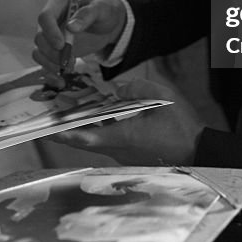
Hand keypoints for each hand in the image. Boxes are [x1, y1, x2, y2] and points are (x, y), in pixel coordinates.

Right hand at [33, 0, 125, 85]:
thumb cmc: (104, 12)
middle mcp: (50, 21)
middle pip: (40, 38)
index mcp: (58, 4)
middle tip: (70, 61)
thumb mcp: (102, 9)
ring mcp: (50, 37)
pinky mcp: (54, 51)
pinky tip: (61, 81)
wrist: (108, 26)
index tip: (61, 45)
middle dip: (53, 52)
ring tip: (70, 68)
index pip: (45, 17)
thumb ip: (87, 14)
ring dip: (51, 63)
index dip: (50, 31)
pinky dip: (50, 74)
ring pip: (40, 52)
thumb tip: (71, 27)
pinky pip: (45, 64)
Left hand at [47, 79, 201, 164]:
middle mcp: (118, 149)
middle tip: (45, 113)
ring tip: (62, 108)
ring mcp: (122, 153)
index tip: (43, 128)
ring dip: (78, 125)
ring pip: (93, 139)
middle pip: (83, 139)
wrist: (199, 152)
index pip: (84, 138)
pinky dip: (94, 127)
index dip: (61, 133)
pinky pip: (105, 139)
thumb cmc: (181, 128)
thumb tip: (118, 90)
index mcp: (123, 137)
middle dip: (63, 126)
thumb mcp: (161, 97)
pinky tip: (91, 113)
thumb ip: (135, 88)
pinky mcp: (129, 152)